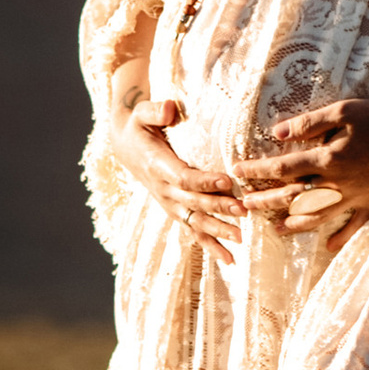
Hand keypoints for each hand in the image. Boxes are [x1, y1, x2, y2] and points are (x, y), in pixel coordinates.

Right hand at [109, 87, 244, 257]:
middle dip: (218, 207)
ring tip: (241, 238)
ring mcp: (169, 203)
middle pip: (193, 202)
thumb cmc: (140, 126)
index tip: (227, 180)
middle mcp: (163, 189)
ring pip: (194, 221)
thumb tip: (170, 109)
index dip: (204, 180)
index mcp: (158, 166)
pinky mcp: (175, 210)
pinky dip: (210, 246)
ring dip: (217, 231)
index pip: (184, 177)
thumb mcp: (141, 112)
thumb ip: (155, 110)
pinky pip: (192, 231)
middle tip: (243, 211)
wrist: (125, 146)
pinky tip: (229, 260)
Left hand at [228, 89, 368, 231]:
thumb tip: (277, 133)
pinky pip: (354, 226)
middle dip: (266, 202)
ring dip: (294, 225)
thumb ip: (309, 123)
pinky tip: (327, 247)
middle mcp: (338, 183)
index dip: (258, 171)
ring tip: (276, 230)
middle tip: (244, 207)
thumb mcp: (344, 110)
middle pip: (294, 197)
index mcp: (328, 158)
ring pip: (318, 217)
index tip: (238, 172)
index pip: (283, 168)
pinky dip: (340, 238)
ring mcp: (356, 197)